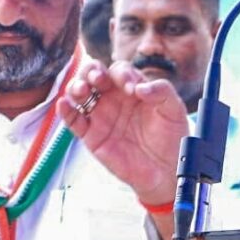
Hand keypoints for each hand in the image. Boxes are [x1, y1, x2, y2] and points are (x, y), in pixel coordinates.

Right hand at [58, 60, 187, 206]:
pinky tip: (64, 104)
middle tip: (99, 78)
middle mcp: (113, 98)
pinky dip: (65, 111)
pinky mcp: (91, 135)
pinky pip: (73, 120)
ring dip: (76, 87)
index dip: (122, 75)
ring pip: (79, 94)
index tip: (132, 89)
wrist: (165, 169)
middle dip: (92, 71)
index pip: (119, 71)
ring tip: (82, 90)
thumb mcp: (174, 110)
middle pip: (94, 75)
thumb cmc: (171, 136)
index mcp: (132, 88)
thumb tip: (140, 87)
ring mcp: (100, 115)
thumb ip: (162, 91)